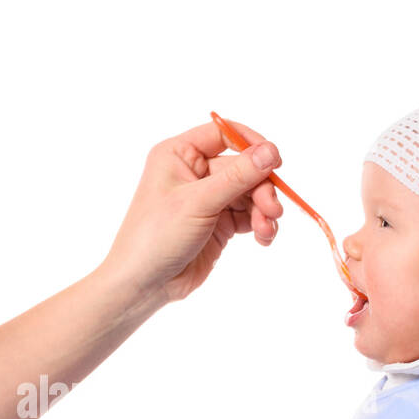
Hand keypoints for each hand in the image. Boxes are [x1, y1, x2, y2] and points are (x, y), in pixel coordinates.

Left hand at [103, 118, 284, 303]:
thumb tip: (271, 151)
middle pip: (243, 167)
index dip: (251, 144)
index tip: (275, 161)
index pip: (224, 134)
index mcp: (179, 154)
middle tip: (273, 209)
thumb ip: (237, 176)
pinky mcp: (217, 224)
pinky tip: (264, 237)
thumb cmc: (157, 236)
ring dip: (263, 209)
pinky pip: (248, 215)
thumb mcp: (198, 202)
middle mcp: (193, 172)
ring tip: (266, 229)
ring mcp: (207, 199)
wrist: (143, 284)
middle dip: (261, 188)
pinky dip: (260, 224)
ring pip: (250, 193)